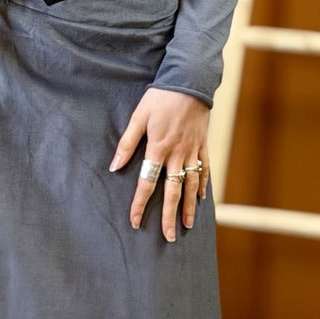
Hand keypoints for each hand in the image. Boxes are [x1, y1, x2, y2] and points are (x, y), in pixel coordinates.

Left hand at [109, 87, 210, 241]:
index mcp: (159, 148)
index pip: (147, 182)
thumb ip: (127, 143)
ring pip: (191, 185)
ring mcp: (193, 151)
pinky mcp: (203, 145)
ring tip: (185, 226)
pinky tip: (201, 198)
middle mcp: (178, 154)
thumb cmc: (161, 97)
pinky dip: (203, 185)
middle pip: (172, 191)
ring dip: (188, 207)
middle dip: (169, 216)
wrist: (190, 81)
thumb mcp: (139, 116)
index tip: (135, 221)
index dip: (140, 203)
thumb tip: (115, 166)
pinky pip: (204, 169)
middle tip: (168, 237)